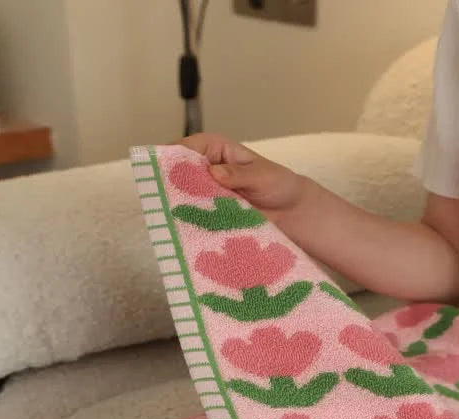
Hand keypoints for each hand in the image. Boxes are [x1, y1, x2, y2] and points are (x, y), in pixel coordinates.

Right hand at [176, 133, 309, 222]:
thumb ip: (239, 175)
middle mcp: (206, 169)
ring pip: (184, 198)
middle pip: (179, 174)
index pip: (187, 147)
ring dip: (180, 208)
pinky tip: (187, 232)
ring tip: (173, 219)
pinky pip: (197, 218)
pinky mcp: (211, 215)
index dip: (173, 157)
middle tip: (164, 199)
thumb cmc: (280, 185)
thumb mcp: (262, 176)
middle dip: (170, 185)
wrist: (294, 213)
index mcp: (215, 149)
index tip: (164, 171)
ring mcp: (206, 194)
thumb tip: (214, 172)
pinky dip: (192, 224)